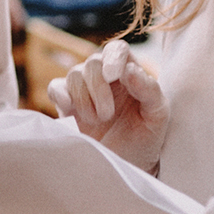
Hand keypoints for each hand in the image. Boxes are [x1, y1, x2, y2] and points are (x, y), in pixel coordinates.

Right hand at [47, 39, 167, 171]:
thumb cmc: (147, 136)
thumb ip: (149, 90)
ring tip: (96, 121)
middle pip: (92, 62)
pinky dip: (59, 94)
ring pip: (74, 74)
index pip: (117, 49)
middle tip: (107, 115)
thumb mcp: (158, 115)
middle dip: (98, 88)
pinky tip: (68, 109)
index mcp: (129, 72)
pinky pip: (55, 87)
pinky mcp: (68, 105)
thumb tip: (129, 70)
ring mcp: (85, 89)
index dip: (112, 58)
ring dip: (83, 98)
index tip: (113, 76)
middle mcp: (105, 76)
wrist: (128, 164)